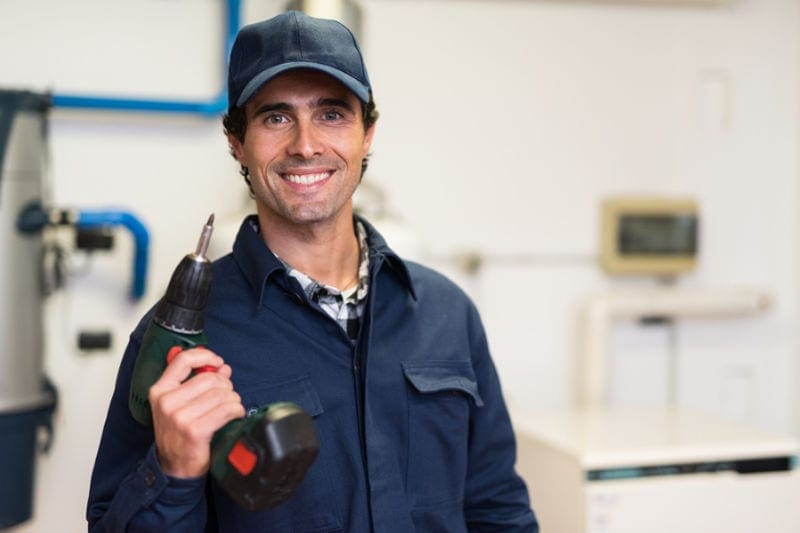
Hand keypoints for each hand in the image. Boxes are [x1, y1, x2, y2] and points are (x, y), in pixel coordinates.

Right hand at [148, 347, 245, 477]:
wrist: (174, 467)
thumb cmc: (180, 433)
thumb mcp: (181, 404)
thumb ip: (200, 382)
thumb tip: (223, 367)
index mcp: (160, 390)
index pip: (183, 360)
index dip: (205, 356)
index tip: (218, 362)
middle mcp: (166, 402)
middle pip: (209, 378)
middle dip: (225, 385)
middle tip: (227, 396)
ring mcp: (179, 417)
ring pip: (221, 394)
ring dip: (233, 399)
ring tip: (231, 407)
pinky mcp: (194, 430)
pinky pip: (226, 410)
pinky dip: (237, 410)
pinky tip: (235, 414)